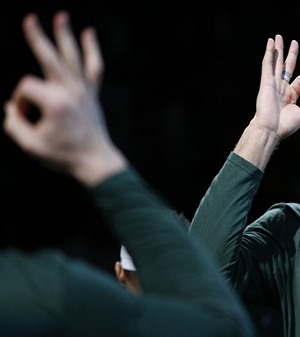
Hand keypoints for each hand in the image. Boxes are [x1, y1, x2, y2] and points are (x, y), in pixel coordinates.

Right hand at [3, 11, 125, 185]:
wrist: (96, 163)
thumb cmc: (64, 156)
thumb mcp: (31, 146)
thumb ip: (13, 125)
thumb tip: (8, 108)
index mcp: (55, 104)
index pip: (26, 88)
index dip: (19, 102)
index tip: (24, 117)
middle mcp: (70, 93)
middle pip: (50, 59)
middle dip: (37, 38)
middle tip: (29, 19)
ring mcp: (84, 92)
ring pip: (73, 58)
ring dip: (66, 36)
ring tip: (61, 16)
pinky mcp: (92, 95)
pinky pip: (94, 69)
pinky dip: (93, 51)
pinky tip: (89, 34)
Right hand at [252, 34, 299, 140]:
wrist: (271, 130)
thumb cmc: (285, 126)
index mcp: (290, 95)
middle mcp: (281, 88)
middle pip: (287, 67)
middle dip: (290, 54)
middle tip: (293, 42)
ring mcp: (273, 84)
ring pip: (276, 63)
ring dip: (277, 50)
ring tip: (278, 37)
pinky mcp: (266, 82)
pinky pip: (268, 65)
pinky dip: (269, 53)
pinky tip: (270, 43)